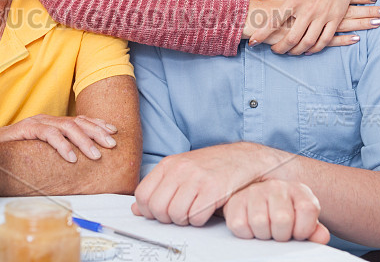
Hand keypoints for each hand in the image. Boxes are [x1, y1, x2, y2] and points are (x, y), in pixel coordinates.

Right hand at [0, 114, 117, 162]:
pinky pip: (48, 134)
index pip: (79, 120)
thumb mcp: (40, 152)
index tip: (114, 132)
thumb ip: (56, 151)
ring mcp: (36, 122)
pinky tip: (71, 157)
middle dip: (97, 132)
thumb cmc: (14, 153)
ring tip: (96, 155)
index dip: (98, 124)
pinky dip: (61, 145)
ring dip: (84, 141)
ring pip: (66, 127)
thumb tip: (78, 163)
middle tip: (111, 145)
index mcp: (52, 123)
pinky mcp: (26, 129)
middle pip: (78, 122)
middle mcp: (46, 119)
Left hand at [131, 143, 268, 226]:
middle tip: (178, 214)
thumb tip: (136, 209)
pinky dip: (199, 220)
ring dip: (183, 220)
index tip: (159, 213)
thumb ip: (158, 187)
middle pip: (157, 208)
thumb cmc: (211, 165)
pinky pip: (195, 217)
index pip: (142, 194)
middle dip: (166, 218)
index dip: (148, 210)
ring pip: (175, 215)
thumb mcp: (181, 170)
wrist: (243, 158)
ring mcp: (197, 178)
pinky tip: (204, 210)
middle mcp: (180, 169)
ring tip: (192, 211)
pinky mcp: (213, 190)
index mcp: (169, 164)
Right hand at [222, 179, 329, 242]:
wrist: (258, 204)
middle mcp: (276, 187)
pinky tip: (252, 227)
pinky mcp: (235, 201)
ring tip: (265, 230)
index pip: (307, 209)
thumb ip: (314, 231)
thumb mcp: (303, 223)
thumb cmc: (285, 217)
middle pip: (282, 219)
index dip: (303, 229)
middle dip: (281, 235)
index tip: (297, 233)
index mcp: (298, 190)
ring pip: (259, 222)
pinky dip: (246, 233)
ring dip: (263, 234)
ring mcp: (254, 191)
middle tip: (278, 233)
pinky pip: (240, 225)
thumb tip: (321, 236)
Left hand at [247, 0, 379, 54]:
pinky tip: (309, 50)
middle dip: (281, 48)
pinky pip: (326, 40)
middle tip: (275, 50)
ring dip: (297, 51)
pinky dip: (316, 48)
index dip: (261, 34)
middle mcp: (308, 9)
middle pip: (292, 38)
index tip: (253, 42)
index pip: (274, 21)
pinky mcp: (336, 18)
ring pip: (308, 42)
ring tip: (291, 52)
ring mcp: (323, 15)